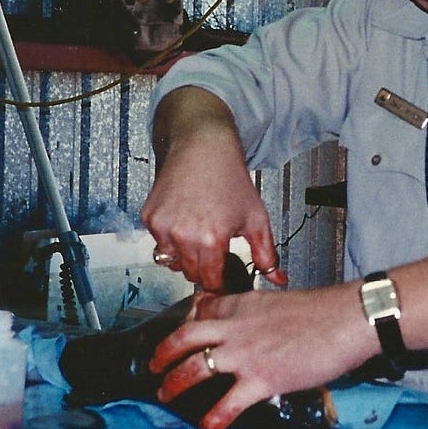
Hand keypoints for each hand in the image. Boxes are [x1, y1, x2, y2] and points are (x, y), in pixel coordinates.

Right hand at [141, 87, 285, 291]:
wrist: (203, 146)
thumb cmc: (230, 179)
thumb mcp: (256, 217)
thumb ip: (266, 254)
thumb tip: (278, 279)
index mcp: (211, 240)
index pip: (210, 282)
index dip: (219, 281)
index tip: (222, 275)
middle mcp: (183, 236)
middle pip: (190, 274)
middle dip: (202, 268)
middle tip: (213, 248)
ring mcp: (162, 227)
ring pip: (171, 261)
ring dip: (183, 255)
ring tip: (198, 232)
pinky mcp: (149, 217)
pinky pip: (158, 241)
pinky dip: (169, 237)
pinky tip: (184, 218)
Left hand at [149, 285, 370, 428]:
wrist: (346, 318)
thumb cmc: (323, 312)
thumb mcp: (281, 302)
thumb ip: (260, 315)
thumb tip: (257, 329)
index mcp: (243, 304)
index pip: (203, 310)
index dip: (187, 322)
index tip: (180, 334)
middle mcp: (237, 327)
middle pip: (186, 336)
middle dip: (163, 353)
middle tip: (154, 365)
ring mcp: (246, 354)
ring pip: (195, 367)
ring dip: (176, 384)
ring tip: (167, 394)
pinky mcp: (262, 378)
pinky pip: (228, 402)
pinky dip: (215, 416)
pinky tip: (209, 424)